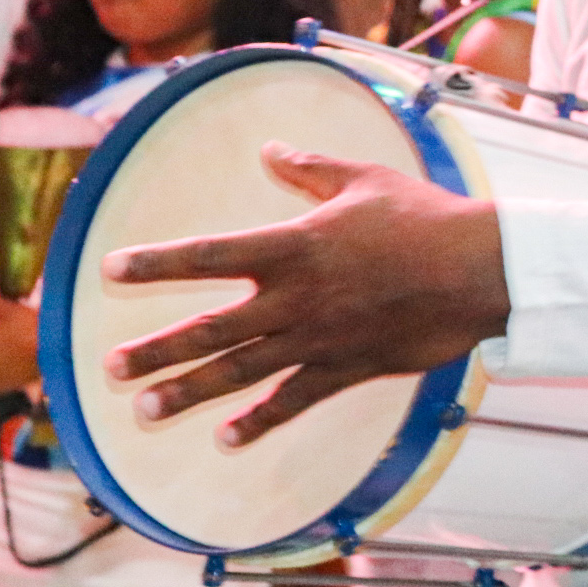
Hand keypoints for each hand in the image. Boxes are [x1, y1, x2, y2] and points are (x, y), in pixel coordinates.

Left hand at [101, 143, 509, 446]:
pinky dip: (260, 420)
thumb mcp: (365, 179)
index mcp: (294, 246)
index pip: (208, 255)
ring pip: (240, 371)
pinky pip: (294, 399)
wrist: (478, 270)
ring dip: (189, 392)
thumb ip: (311, 168)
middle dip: (157, 349)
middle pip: (211, 328)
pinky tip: (227, 437)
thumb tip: (272, 149)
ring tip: (145, 409)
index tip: (109, 270)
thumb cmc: (425, 217)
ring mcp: (319, 338)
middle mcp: (296, 298)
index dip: (156, 263)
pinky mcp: (348, 367)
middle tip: (111, 366)